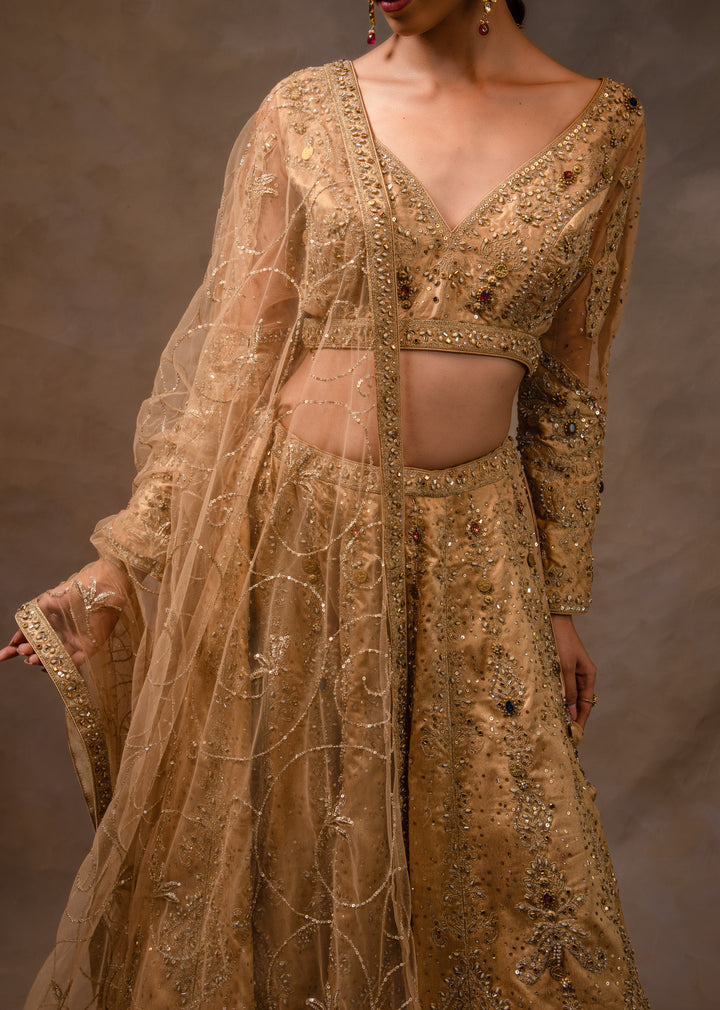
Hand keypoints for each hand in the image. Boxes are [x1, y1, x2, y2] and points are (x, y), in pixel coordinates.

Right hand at [1, 560, 125, 668]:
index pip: (32, 638)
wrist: (104, 582)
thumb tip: (18, 633)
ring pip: (55, 656)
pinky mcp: (91, 646)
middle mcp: (64, 634)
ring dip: (40, 659)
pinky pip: (75, 661)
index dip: (17, 646)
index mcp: (53, 623)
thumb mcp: (49, 600)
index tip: (3, 653)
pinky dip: (61, 665)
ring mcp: (77, 641)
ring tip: (27, 657)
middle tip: (17, 652)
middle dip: (26, 653)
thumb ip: (33, 616)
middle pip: (42, 650)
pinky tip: (46, 665)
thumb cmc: (78, 587)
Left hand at [550, 614, 596, 730]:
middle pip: (579, 702)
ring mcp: (572, 671)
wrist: (553, 620)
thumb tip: (573, 713)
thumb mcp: (564, 668)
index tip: (575, 735)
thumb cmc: (561, 642)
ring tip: (555, 722)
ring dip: (564, 707)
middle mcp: (582, 675)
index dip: (582, 720)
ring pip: (569, 695)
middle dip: (572, 716)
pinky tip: (550, 704)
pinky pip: (562, 687)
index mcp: (589, 675)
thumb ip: (569, 690)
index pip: (587, 704)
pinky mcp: (562, 668)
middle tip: (563, 732)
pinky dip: (558, 696)